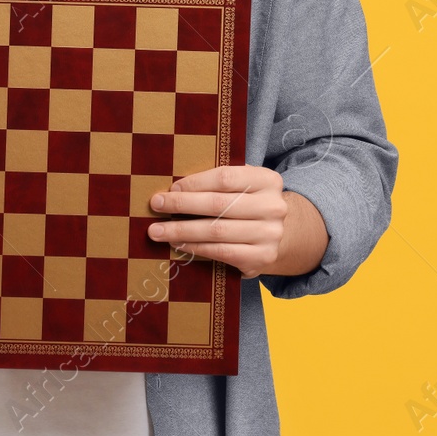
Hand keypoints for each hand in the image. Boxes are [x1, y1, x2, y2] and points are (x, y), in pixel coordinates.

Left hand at [146, 165, 289, 278]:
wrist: (280, 235)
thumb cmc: (249, 205)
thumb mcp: (244, 186)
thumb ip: (218, 183)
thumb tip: (174, 188)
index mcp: (267, 180)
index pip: (225, 177)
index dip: (195, 182)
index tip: (172, 187)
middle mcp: (273, 207)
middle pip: (218, 204)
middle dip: (181, 204)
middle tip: (156, 205)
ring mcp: (269, 234)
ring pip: (216, 231)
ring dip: (182, 231)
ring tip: (158, 231)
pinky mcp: (262, 257)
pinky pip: (221, 252)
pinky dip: (196, 248)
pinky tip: (178, 244)